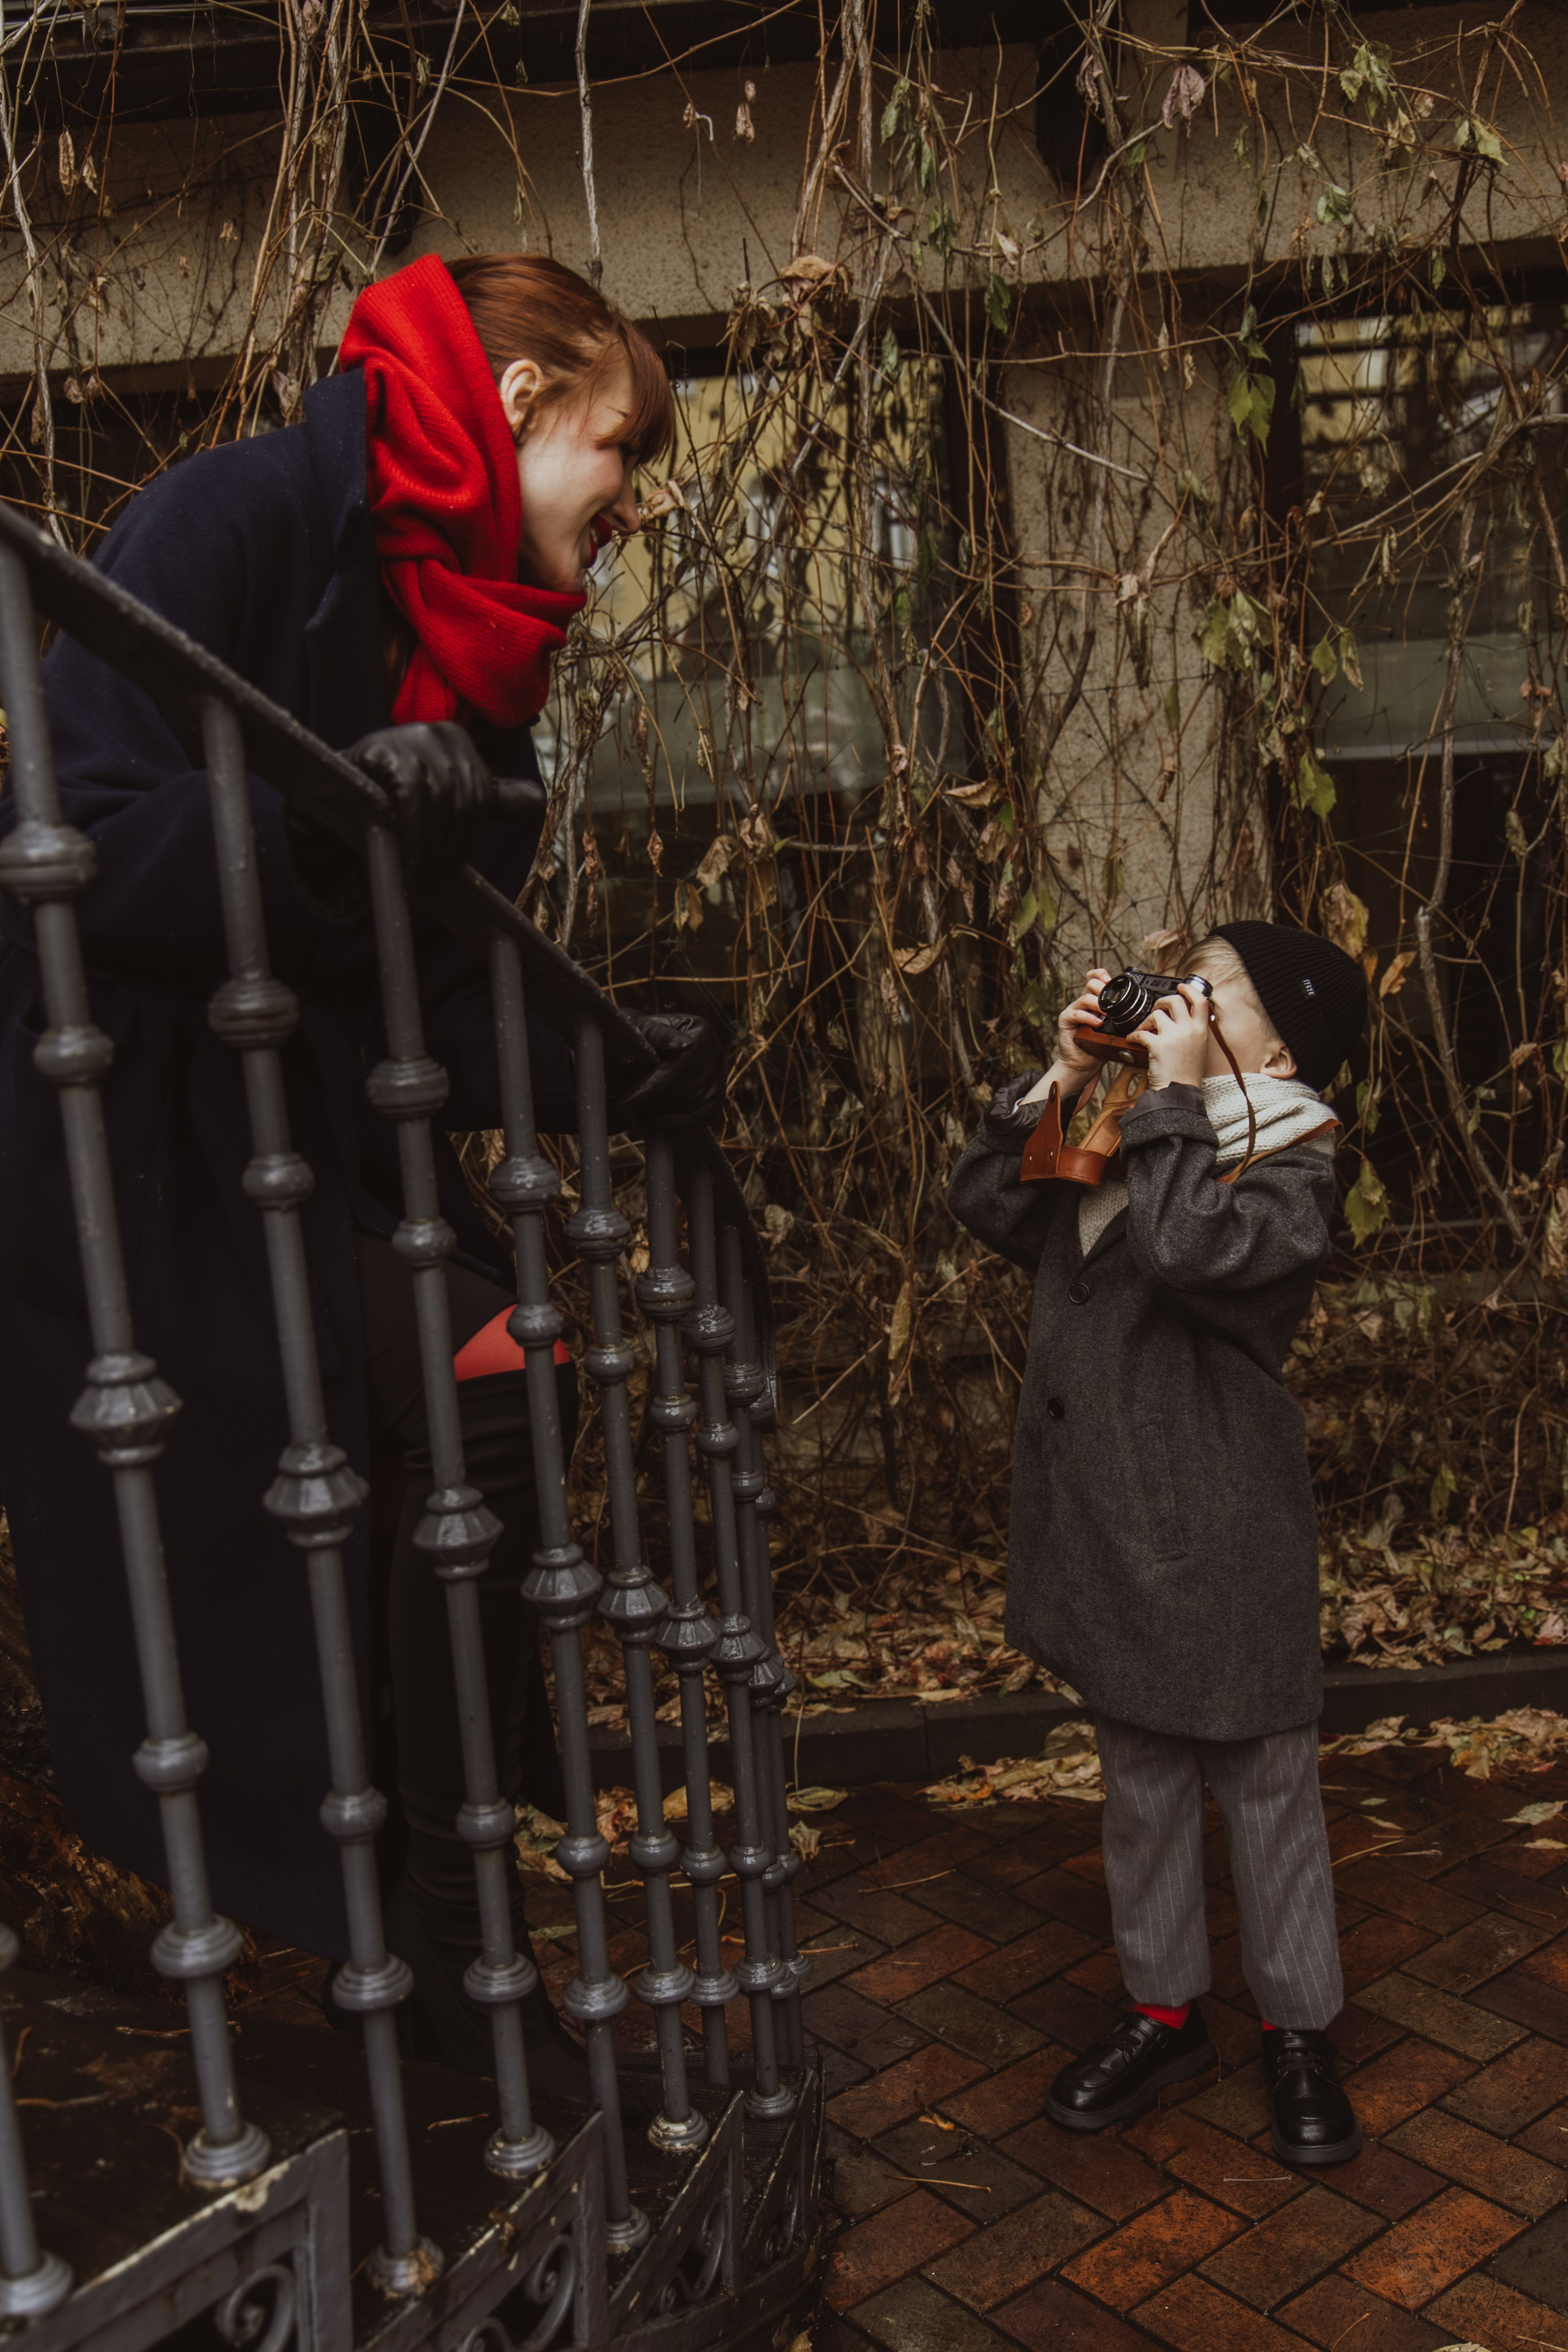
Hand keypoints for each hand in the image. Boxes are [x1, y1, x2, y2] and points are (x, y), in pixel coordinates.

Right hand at [347, 722, 495, 875]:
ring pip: (440, 803)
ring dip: (428, 849)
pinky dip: (410, 835)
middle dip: (446, 849)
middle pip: (462, 802)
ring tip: (416, 879)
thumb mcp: (444, 794)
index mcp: (461, 742)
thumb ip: (489, 798)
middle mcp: (442, 732)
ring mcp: (414, 735)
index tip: (446, 873)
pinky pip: (411, 800)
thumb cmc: (392, 798)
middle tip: (430, 883)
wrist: (332, 794)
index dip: (462, 841)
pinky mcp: (385, 749)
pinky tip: (402, 859)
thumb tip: (538, 799)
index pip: (479, 800)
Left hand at [616, 1011, 728, 1130]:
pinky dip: (678, 1124)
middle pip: (687, 1089)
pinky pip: (704, 1117)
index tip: (624, 1104)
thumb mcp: (644, 1031)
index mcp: (699, 1031)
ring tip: (637, 1114)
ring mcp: (720, 1074)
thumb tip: (684, 1046)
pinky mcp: (718, 1095)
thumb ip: (659, 1037)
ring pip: (695, 1106)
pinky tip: (654, 1122)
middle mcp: (715, 1051)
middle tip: (625, 1111)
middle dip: (654, 1105)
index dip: (651, 1088)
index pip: (679, 1067)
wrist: (653, 1049)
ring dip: (663, 1117)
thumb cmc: (643, 1039)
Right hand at [1057, 968, 1110, 1081]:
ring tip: (1107, 1015)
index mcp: (1093, 1000)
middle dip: (1104, 989)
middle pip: (1091, 983)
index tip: (1110, 981)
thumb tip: (1141, 1011)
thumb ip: (1121, 1017)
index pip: (1094, 977)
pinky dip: (1088, 1017)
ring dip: (1099, 1004)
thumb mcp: (1114, 1029)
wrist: (1084, 1063)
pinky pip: (1076, 1013)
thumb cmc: (1098, 1046)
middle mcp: (1083, 1002)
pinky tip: (1097, 1024)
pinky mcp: (1065, 1020)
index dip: (1101, 974)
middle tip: (1112, 1003)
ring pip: (1085, 997)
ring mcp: (1073, 1010)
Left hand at [1133, 982, 1210, 1089]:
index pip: (1200, 1001)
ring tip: (1144, 1030)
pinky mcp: (1158, 1045)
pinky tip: (1133, 1040)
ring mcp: (1174, 1037)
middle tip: (1156, 1009)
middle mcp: (1190, 1030)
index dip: (1189, 990)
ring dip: (1146, 1020)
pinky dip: (1134, 1035)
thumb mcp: (1199, 1050)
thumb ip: (1194, 1033)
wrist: (1179, 1093)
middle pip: (1175, 1001)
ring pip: (1156, 1014)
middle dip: (1162, 1002)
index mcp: (1201, 1031)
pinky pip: (1141, 1032)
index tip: (1181, 986)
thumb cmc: (1187, 1075)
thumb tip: (1184, 1021)